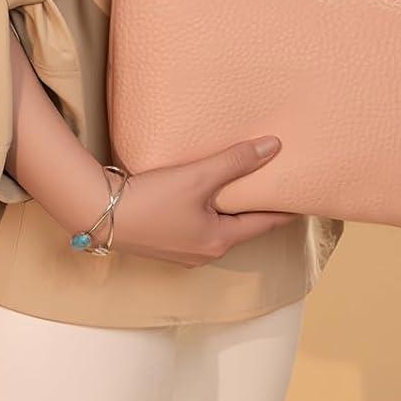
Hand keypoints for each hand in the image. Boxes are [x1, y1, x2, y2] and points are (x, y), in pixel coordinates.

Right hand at [106, 137, 295, 267]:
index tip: (302, 199)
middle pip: (241, 227)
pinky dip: (207, 213)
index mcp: (219, 240)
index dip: (284, 209)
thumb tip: (274, 148)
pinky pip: (196, 228)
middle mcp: (204, 252)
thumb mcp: (198, 176)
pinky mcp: (163, 244)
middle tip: (273, 188)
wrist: (97, 213)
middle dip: (255, 209)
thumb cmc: (151, 198)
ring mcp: (182, 252)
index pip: (265, 223)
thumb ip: (236, 161)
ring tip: (240, 190)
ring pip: (217, 228)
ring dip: (229, 211)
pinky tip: (201, 198)